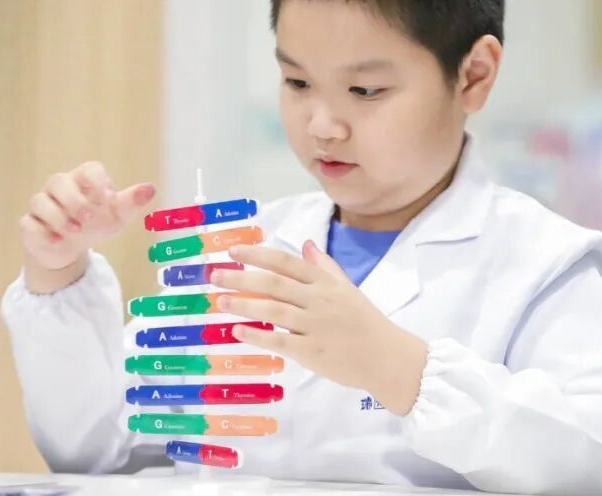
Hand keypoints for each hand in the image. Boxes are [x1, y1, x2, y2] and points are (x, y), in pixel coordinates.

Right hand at [19, 161, 155, 291]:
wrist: (71, 249)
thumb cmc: (96, 224)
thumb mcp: (117, 216)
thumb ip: (131, 202)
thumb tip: (151, 189)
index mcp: (83, 181)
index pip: (89, 169)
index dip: (97, 181)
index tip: (107, 199)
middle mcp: (60, 189)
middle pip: (58, 181)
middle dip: (74, 200)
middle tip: (88, 219)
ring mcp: (43, 205)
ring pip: (39, 201)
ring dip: (58, 217)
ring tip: (76, 232)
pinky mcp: (30, 224)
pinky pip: (28, 223)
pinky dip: (42, 233)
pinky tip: (58, 242)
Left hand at [211, 239, 428, 414]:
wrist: (386, 357)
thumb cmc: (365, 322)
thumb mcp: (347, 289)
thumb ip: (325, 267)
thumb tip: (305, 245)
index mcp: (326, 283)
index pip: (287, 263)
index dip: (258, 255)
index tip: (233, 251)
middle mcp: (319, 300)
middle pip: (274, 284)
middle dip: (242, 277)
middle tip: (215, 275)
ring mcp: (315, 326)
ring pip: (273, 310)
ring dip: (244, 304)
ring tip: (221, 301)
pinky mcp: (312, 352)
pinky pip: (279, 341)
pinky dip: (257, 335)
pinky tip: (238, 331)